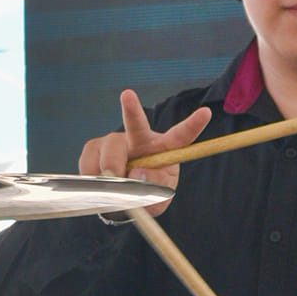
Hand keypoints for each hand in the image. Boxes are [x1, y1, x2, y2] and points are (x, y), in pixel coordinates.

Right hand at [80, 90, 212, 214]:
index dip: (193, 125)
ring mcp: (116, 141)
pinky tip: (99, 183)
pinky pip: (90, 161)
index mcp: (164, 149)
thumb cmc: (146, 194)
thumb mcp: (159, 198)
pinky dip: (92, 176)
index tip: (206, 113)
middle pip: (136, 125)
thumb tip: (137, 173)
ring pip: (111, 150)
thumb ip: (155, 188)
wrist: (121, 200)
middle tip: (127, 95)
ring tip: (114, 186)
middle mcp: (140, 140)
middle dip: (132, 109)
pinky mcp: (94, 147)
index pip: (181, 136)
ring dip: (111, 170)